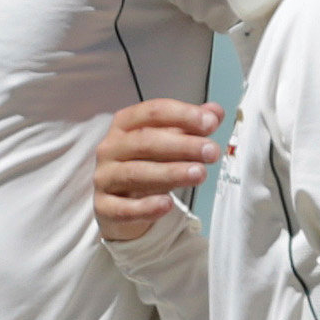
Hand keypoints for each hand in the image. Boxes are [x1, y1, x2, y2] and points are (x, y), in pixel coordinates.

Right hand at [94, 99, 223, 241]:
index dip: (182, 115)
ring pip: (135, 173)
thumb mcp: (167, 142)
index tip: (211, 123)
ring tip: (199, 174)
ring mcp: (105, 178)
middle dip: (182, 145)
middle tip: (212, 151)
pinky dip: (146, 207)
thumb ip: (190, 127)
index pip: (152, 112)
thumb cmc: (146, 165)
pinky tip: (167, 204)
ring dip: (170, 173)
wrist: (120, 202)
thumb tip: (214, 111)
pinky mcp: (105, 207)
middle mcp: (110, 148)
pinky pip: (123, 208)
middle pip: (145, 142)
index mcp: (124, 125)